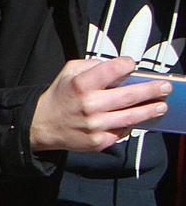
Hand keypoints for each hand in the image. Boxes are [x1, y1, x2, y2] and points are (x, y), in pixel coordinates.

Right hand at [30, 57, 169, 152]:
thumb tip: (117, 67)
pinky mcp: (99, 141)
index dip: (126, 65)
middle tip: (165, 87)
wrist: (42, 125)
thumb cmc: (59, 96)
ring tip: (162, 105)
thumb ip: (92, 66)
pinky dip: (132, 124)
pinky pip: (122, 131)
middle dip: (151, 90)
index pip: (112, 70)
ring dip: (150, 110)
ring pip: (132, 116)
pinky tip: (138, 119)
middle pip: (129, 95)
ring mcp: (96, 125)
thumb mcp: (68, 72)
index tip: (133, 64)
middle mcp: (90, 105)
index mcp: (81, 84)